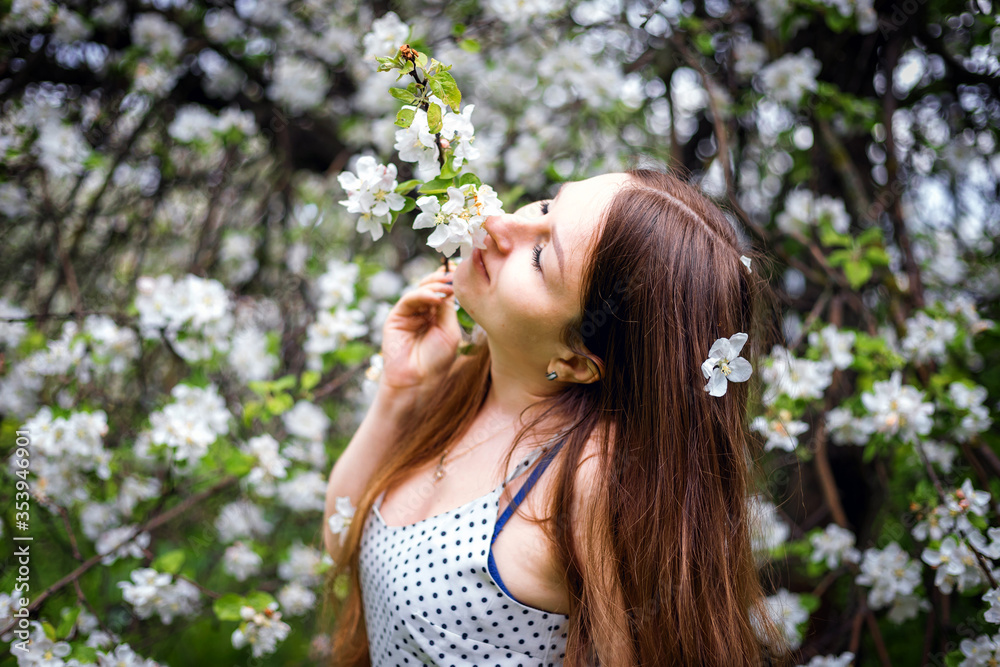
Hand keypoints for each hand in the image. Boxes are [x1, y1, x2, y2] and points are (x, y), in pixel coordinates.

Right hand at [378, 263, 461, 395]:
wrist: (418, 381)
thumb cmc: (437, 361)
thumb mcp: (450, 331)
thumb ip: (447, 309)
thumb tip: (449, 286)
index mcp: (438, 316)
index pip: (443, 292)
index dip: (451, 282)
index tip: (462, 272)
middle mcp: (423, 312)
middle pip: (431, 287)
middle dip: (443, 280)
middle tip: (454, 276)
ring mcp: (409, 313)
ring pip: (420, 290)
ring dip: (434, 285)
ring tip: (447, 287)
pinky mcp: (396, 316)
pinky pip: (409, 299)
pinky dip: (422, 295)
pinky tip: (434, 297)